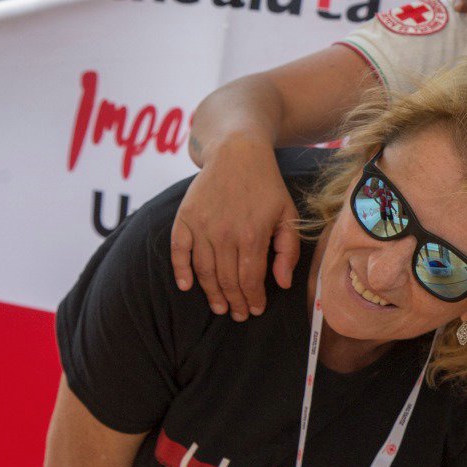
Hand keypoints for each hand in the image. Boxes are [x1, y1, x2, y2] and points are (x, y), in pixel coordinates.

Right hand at [170, 135, 300, 320]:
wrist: (237, 152)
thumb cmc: (267, 186)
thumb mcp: (288, 215)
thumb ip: (287, 250)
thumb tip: (282, 283)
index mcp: (252, 235)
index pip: (250, 279)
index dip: (253, 298)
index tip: (255, 310)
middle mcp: (224, 234)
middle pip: (227, 279)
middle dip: (234, 301)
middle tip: (238, 315)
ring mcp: (202, 226)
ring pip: (204, 270)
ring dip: (211, 293)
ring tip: (219, 307)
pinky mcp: (185, 218)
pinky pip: (179, 251)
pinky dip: (181, 271)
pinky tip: (187, 286)